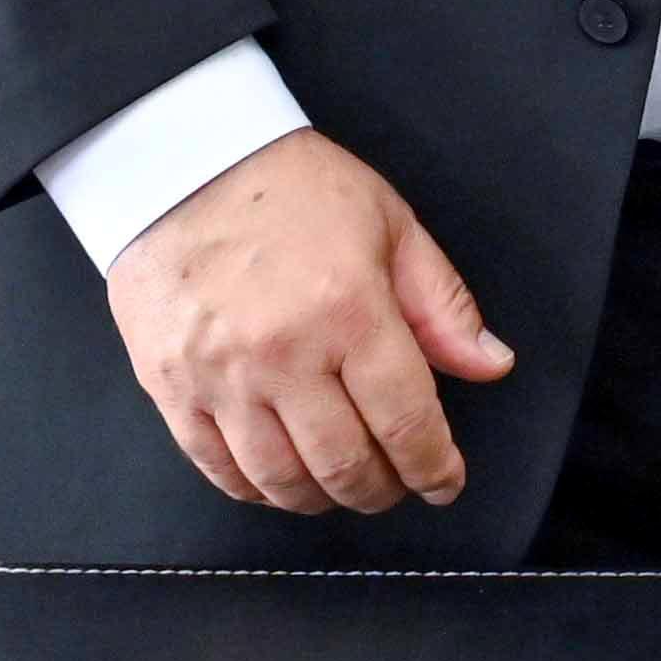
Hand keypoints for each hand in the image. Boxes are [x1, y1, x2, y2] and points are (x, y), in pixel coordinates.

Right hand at [105, 129, 515, 515]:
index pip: (406, 422)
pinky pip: (218, 468)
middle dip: (383, 490)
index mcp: (349, 309)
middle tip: (396, 484)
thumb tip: (489, 363)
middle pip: (345, 465)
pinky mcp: (170, 387)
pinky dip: (257, 489)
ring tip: (343, 485)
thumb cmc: (287, 186)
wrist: (179, 161)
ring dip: (323, 499)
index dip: (434, 467)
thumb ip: (441, 304)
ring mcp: (220, 377)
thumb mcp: (388, 223)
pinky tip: (281, 479)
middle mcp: (284, 353)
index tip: (445, 480)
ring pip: (281, 480)